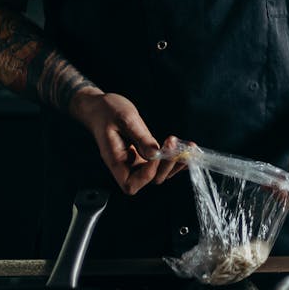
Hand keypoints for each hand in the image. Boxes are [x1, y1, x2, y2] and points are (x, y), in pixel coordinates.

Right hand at [70, 89, 184, 193]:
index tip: (157, 152)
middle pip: (150, 179)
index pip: (132, 183)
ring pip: (159, 172)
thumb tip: (156, 154)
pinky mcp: (144, 153)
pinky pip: (160, 162)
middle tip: (175, 141)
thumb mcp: (124, 119)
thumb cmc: (106, 110)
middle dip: (167, 163)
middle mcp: (126, 165)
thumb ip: (140, 137)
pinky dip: (174, 156)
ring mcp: (136, 161)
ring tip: (188, 145)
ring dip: (176, 161)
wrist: (100, 106)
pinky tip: (186, 148)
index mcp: (115, 161)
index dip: (148, 173)